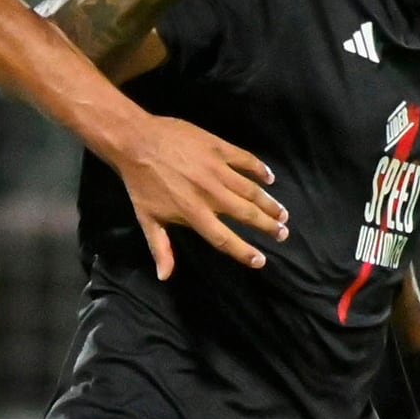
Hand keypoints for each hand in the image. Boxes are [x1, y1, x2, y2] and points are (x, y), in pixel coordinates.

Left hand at [108, 113, 288, 277]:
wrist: (136, 142)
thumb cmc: (140, 183)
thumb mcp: (147, 218)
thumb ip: (161, 248)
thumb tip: (165, 276)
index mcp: (193, 214)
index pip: (225, 239)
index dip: (244, 252)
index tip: (261, 260)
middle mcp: (210, 194)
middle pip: (246, 214)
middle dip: (268, 226)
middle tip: (283, 233)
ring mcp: (216, 169)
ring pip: (251, 189)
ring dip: (269, 202)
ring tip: (282, 212)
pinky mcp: (218, 147)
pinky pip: (246, 160)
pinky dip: (260, 169)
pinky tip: (270, 178)